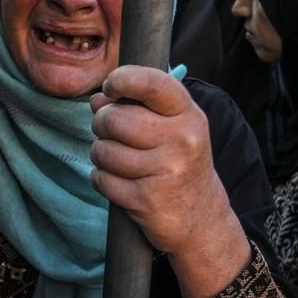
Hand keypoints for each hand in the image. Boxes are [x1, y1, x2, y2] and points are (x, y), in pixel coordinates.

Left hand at [90, 65, 250, 297]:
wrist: (200, 217)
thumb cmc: (179, 161)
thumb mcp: (172, 126)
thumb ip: (138, 105)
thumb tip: (97, 100)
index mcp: (188, 115)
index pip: (151, 84)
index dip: (121, 80)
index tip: (110, 87)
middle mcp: (181, 141)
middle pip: (114, 119)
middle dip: (101, 123)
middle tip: (110, 132)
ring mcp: (165, 171)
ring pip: (103, 150)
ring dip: (100, 154)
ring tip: (117, 159)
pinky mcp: (146, 200)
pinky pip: (102, 179)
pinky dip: (102, 179)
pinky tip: (119, 181)